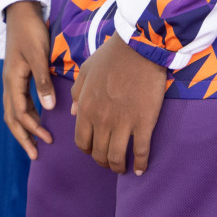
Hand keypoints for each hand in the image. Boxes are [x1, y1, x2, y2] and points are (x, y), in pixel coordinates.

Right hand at [3, 0, 55, 159]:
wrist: (21, 11)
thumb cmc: (30, 31)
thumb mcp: (38, 55)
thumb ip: (42, 82)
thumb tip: (48, 109)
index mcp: (12, 79)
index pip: (20, 112)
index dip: (33, 129)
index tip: (49, 140)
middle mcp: (9, 82)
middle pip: (12, 116)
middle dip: (23, 137)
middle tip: (35, 155)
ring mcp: (12, 78)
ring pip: (14, 110)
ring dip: (24, 127)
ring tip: (36, 142)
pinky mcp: (17, 74)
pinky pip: (19, 100)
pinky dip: (26, 113)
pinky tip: (37, 118)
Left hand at [71, 33, 166, 175]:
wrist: (139, 47)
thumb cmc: (111, 56)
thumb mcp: (86, 71)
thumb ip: (77, 93)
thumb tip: (73, 113)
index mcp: (86, 107)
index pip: (81, 141)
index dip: (87, 150)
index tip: (94, 151)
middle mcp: (102, 119)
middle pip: (98, 153)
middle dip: (103, 162)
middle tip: (110, 162)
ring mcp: (123, 123)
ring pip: (117, 157)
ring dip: (118, 167)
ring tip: (123, 168)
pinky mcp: (144, 122)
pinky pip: (140, 152)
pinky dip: (140, 164)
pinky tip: (140, 169)